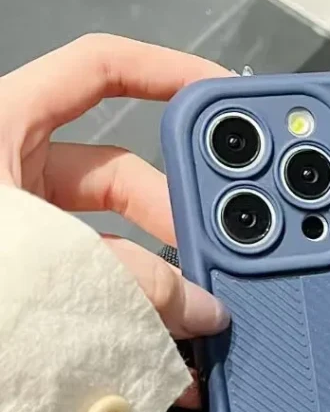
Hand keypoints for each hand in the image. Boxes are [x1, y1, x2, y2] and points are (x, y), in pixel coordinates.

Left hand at [0, 34, 232, 405]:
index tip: (225, 100)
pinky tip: (171, 341)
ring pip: (116, 242)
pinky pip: (98, 288)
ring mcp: (25, 231)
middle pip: (124, 173)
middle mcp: (17, 170)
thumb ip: (126, 275)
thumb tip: (203, 309)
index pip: (98, 70)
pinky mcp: (31, 283)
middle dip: (179, 210)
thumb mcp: (36, 250)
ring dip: (163, 276)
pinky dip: (137, 311)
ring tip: (204, 309)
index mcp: (5, 124)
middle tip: (223, 244)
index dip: (165, 71)